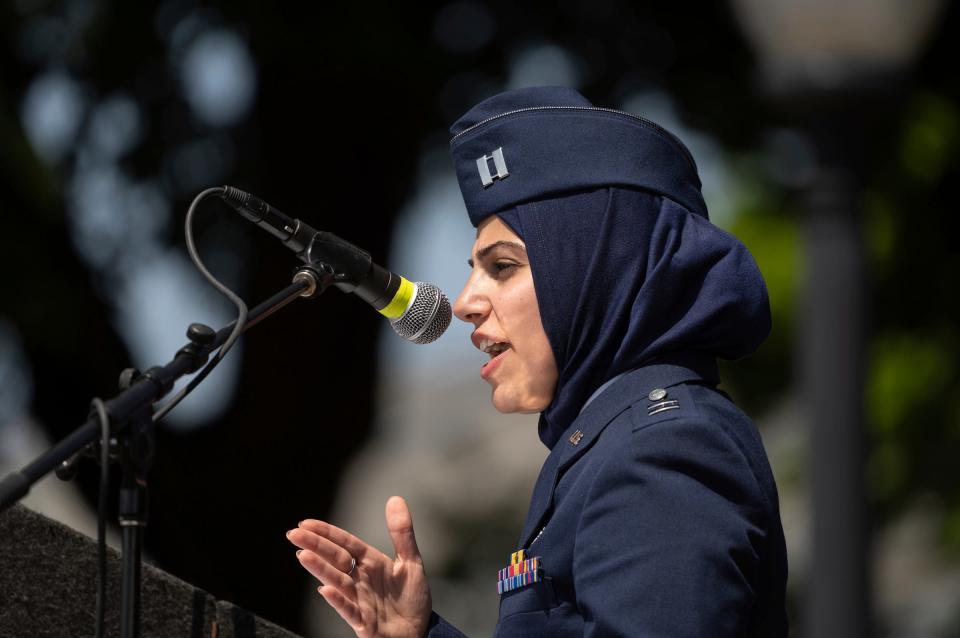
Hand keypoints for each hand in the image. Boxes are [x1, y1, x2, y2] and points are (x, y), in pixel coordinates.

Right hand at [287, 496, 431, 637]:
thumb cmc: (411, 599)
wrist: (419, 633)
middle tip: (293, 534)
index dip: (327, 533)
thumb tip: (395, 499)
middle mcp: (361, 580)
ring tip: (303, 555)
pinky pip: (349, 611)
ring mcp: (360, 601)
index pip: (345, 544)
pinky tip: (325, 590)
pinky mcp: (364, 623)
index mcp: (370, 563)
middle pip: (336, 559)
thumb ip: (402, 533)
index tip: (305, 523)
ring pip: (337, 582)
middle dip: (315, 546)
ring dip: (321, 569)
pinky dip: (337, 601)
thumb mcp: (410, 562)